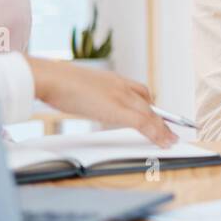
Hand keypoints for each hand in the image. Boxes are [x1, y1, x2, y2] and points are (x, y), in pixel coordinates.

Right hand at [28, 57, 175, 146]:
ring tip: (171, 140)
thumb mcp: (75, 86)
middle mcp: (120, 85)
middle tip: (169, 130)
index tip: (155, 113)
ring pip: (150, 113)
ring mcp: (120, 95)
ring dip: (162, 128)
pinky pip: (144, 123)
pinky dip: (157, 133)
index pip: (138, 90)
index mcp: (111, 79)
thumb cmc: (54, 82)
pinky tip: (164, 142)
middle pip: (148, 102)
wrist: (50, 78)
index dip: (149, 104)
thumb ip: (84, 93)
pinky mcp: (118, 109)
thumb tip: (78, 99)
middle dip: (160, 118)